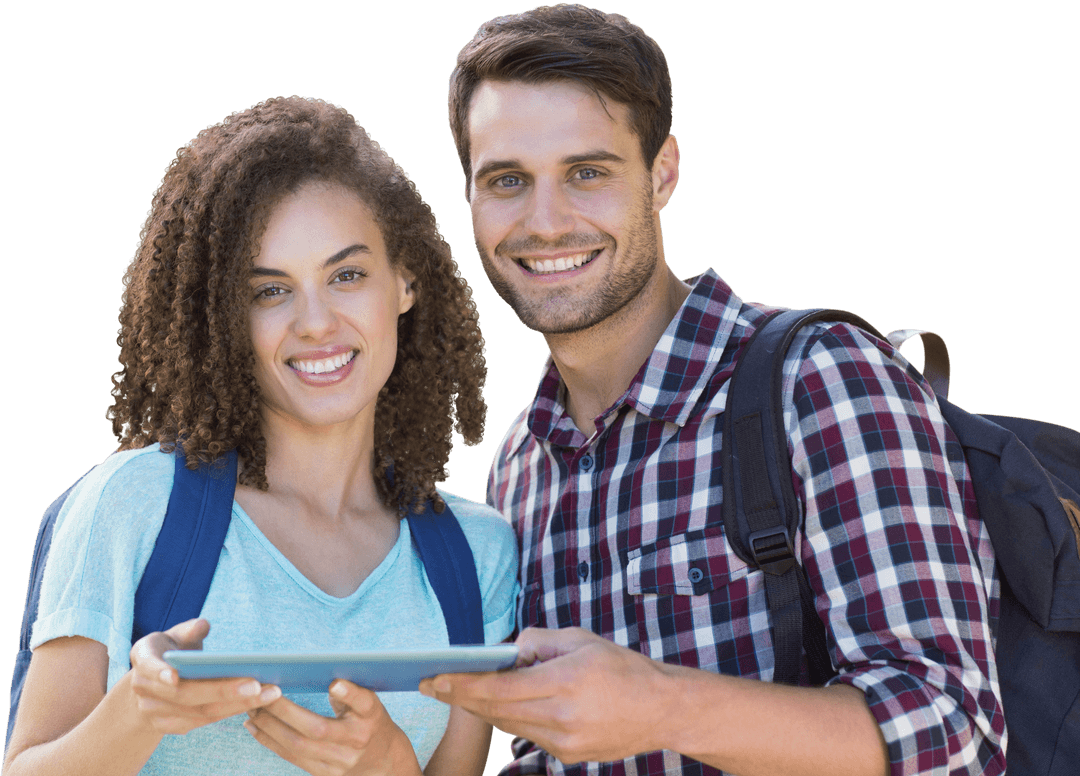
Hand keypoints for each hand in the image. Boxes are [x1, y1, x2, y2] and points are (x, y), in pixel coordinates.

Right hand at [129, 618, 281, 734]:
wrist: (151, 682)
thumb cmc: (171, 650)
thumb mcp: (176, 634)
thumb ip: (189, 630)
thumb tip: (203, 625)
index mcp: (142, 658)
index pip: (149, 666)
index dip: (160, 672)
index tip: (175, 676)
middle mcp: (143, 688)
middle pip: (185, 694)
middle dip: (222, 690)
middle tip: (258, 684)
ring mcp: (154, 711)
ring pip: (199, 712)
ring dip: (236, 705)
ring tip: (269, 694)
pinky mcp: (169, 726)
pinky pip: (203, 722)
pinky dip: (231, 712)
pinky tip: (258, 703)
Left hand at [243, 680, 421, 775]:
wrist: (381, 762)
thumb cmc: (369, 722)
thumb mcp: (369, 703)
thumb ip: (351, 692)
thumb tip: (326, 676)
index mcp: (371, 717)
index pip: (363, 703)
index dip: (350, 694)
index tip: (334, 683)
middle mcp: (356, 741)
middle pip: (316, 729)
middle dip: (284, 711)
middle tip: (262, 693)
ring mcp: (339, 762)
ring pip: (298, 746)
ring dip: (270, 727)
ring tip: (252, 708)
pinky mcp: (323, 774)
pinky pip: (291, 758)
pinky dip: (270, 741)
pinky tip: (255, 727)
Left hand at [418, 627, 677, 763]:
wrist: (662, 709)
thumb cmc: (622, 667)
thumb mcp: (580, 639)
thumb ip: (538, 642)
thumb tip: (504, 652)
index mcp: (566, 682)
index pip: (500, 688)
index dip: (462, 684)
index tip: (433, 677)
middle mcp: (563, 717)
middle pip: (496, 710)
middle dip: (460, 697)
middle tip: (430, 684)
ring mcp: (565, 742)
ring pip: (508, 725)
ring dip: (481, 709)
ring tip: (455, 692)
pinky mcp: (568, 756)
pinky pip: (528, 735)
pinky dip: (510, 719)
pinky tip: (497, 705)